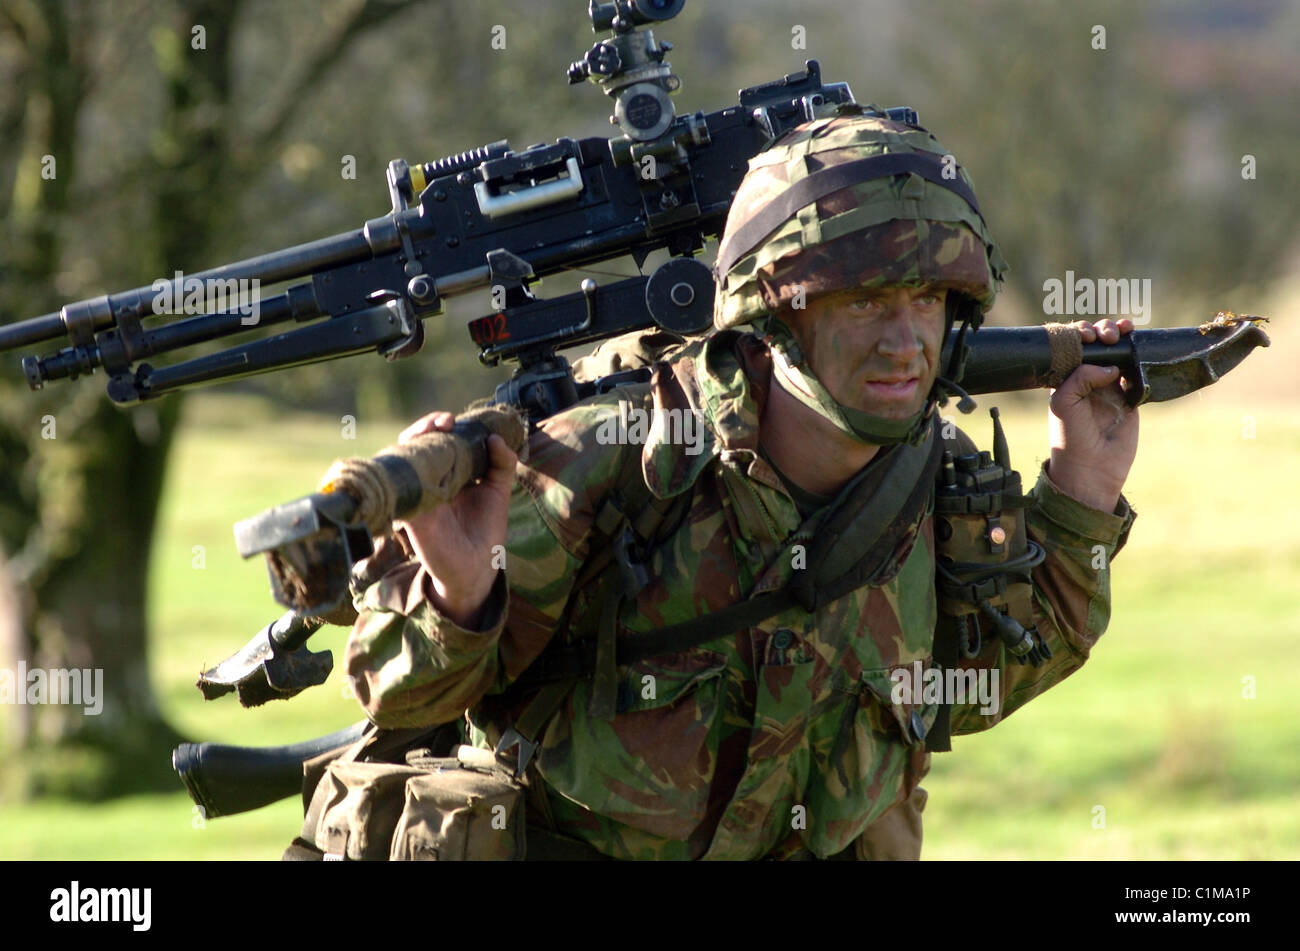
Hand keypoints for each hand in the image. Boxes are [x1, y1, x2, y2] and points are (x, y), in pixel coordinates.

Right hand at [392, 411, 517, 627]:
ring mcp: (416, 496)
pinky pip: (401, 489)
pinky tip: (422, 461)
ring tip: (434, 433)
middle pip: (413, 444)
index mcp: (446, 473)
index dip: (438, 424)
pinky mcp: (410, 514)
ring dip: (413, 442)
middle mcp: (427, 481)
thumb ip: (502, 464)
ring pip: (400, 460)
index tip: (453, 421)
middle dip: (425, 427)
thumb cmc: (485, 530)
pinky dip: (408, 472)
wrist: (477, 569)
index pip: (434, 440)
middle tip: (444, 424)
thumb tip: (496, 438)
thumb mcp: (498, 491)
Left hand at [1046, 318, 1139, 512]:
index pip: (1072, 347)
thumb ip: (1082, 375)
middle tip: (1106, 337)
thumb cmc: (1071, 435)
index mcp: (1065, 378)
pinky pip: (1137, 369)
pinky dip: (1139, 355)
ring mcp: (1109, 386)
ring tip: (1123, 331)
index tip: (1085, 336)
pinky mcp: (1130, 396)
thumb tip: (1111, 365)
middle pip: (1096, 345)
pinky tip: (1138, 347)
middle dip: (1101, 331)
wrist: (1093, 466)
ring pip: (1117, 352)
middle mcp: (1086, 379)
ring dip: (1120, 336)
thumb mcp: (1065, 401)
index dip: (1079, 334)